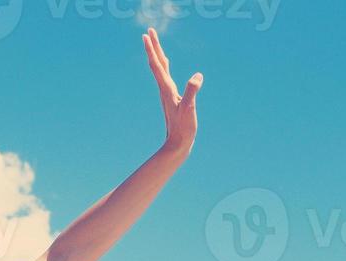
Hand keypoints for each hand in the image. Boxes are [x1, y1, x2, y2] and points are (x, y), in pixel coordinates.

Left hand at [143, 28, 200, 156]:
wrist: (177, 144)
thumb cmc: (183, 128)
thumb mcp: (189, 109)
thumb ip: (192, 91)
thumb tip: (198, 76)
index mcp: (167, 88)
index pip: (157, 64)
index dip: (152, 48)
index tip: (147, 34)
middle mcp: (164, 88)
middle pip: (157, 63)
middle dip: (153, 46)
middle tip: (149, 31)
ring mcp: (167, 93)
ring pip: (160, 69)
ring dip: (157, 54)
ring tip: (154, 43)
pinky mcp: (171, 98)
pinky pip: (165, 77)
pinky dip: (164, 66)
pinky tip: (165, 66)